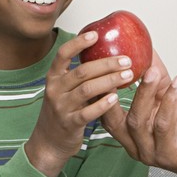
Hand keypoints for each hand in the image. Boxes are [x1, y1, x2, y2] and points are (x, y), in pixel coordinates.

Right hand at [25, 31, 135, 176]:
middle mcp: (55, 90)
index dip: (78, 43)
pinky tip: (116, 98)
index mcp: (54, 78)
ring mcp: (61, 107)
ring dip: (110, 81)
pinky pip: (88, 112)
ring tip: (128, 75)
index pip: (62, 54)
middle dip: (106, 63)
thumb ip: (79, 76)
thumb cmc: (62, 111)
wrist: (48, 142)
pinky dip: (103, 104)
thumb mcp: (64, 90)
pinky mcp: (70, 123)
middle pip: (82, 71)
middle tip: (126, 59)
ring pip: (87, 90)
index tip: (96, 35)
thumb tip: (105, 55)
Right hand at [100, 50, 176, 176]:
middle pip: (115, 118)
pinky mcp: (170, 156)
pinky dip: (170, 101)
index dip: (99, 92)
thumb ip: (155, 79)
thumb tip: (146, 50)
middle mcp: (136, 146)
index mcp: (130, 134)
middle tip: (122, 67)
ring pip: (138, 121)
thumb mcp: (167, 99)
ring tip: (153, 72)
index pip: (105, 114)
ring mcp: (151, 153)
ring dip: (145, 92)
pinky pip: (164, 126)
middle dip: (114, 91)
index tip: (102, 66)